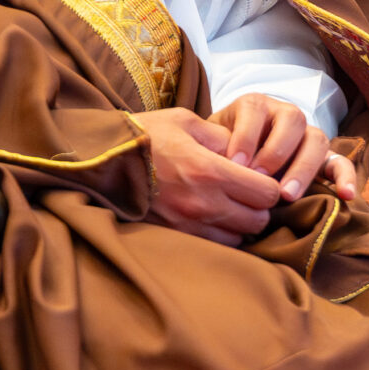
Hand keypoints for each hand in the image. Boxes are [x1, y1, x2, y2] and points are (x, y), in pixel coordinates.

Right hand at [136, 100, 356, 245]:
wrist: (99, 162)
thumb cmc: (144, 136)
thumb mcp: (185, 122)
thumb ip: (222, 136)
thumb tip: (246, 152)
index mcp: (210, 171)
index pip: (267, 193)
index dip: (269, 185)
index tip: (259, 177)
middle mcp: (204, 204)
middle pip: (258, 221)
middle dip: (259, 208)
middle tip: (247, 193)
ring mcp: (189, 226)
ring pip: (239, 239)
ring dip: (240, 225)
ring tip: (228, 207)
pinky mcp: (176, 238)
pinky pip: (215, 247)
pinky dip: (221, 236)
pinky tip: (211, 219)